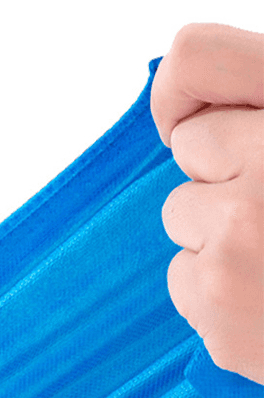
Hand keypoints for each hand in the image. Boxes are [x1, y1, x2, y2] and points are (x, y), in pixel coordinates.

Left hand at [151, 22, 263, 383]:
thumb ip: (260, 116)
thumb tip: (183, 110)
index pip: (192, 59)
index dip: (185, 92)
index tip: (187, 119)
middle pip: (190, 149)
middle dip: (222, 176)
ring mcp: (242, 236)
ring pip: (180, 214)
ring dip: (217, 236)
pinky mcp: (216, 301)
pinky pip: (180, 274)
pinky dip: (212, 290)